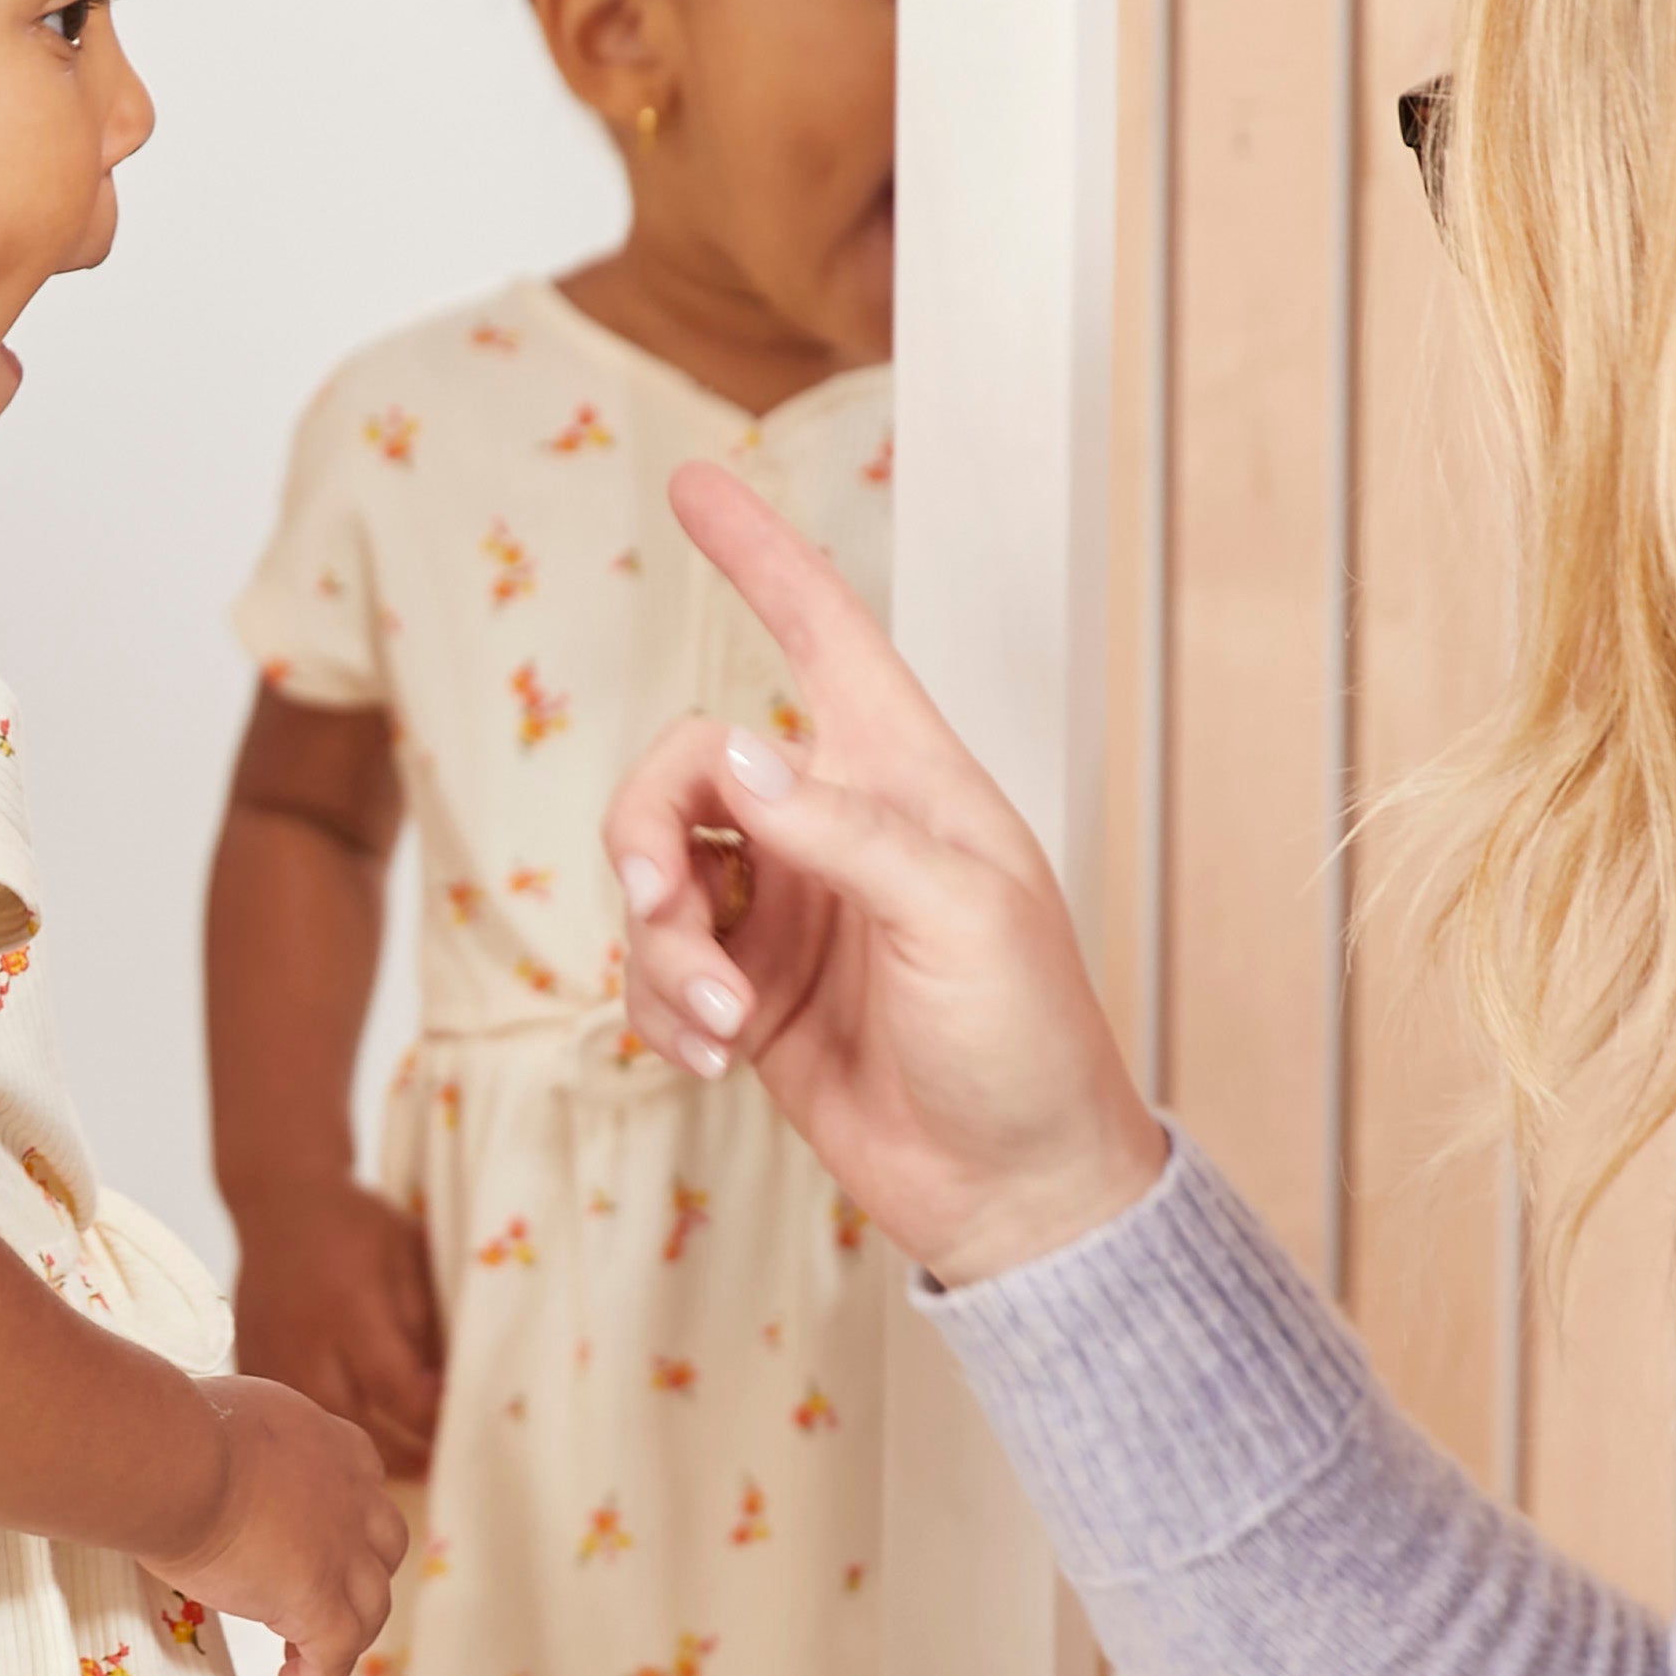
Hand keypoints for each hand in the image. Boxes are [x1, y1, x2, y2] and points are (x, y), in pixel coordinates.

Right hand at [140, 1374, 410, 1675]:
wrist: (176, 1461)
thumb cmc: (176, 1434)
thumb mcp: (230, 1420)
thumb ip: (245, 1448)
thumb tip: (212, 1464)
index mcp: (331, 1445)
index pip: (363, 1491)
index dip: (346, 1526)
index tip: (312, 1547)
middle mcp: (352, 1495)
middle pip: (383, 1549)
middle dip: (357, 1578)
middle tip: (314, 1599)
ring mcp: (341, 1551)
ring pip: (371, 1606)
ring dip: (345, 1633)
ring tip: (301, 1653)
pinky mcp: (317, 1599)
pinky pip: (337, 1653)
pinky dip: (319, 1675)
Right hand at [227, 1177, 444, 1477]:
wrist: (278, 1199)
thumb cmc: (356, 1224)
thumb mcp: (407, 1254)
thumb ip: (426, 1320)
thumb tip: (450, 1385)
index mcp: (350, 1306)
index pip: (394, 1387)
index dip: (429, 1417)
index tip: (460, 1425)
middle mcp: (305, 1338)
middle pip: (353, 1423)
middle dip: (400, 1454)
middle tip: (439, 1466)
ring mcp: (270, 1353)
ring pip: (315, 1429)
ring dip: (358, 1455)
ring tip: (400, 1466)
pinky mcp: (249, 1361)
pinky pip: (287, 1417)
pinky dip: (318, 1436)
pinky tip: (347, 1445)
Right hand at [603, 462, 1170, 1287]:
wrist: (1013, 1193)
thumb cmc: (1027, 1042)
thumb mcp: (960, 919)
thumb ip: (844, 830)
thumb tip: (736, 754)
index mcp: (901, 779)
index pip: (820, 635)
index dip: (758, 556)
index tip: (691, 483)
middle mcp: (831, 828)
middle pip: (684, 769)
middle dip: (648, 833)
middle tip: (656, 904)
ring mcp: (787, 912)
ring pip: (657, 875)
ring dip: (660, 946)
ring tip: (717, 1022)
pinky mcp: (749, 995)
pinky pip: (655, 967)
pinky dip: (659, 1008)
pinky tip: (707, 1058)